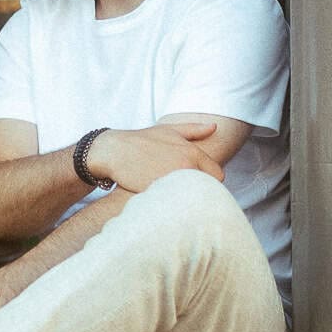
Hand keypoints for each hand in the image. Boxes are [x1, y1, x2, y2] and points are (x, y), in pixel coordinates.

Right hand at [90, 121, 223, 193]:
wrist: (113, 151)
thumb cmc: (141, 140)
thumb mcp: (168, 130)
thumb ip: (194, 129)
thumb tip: (214, 126)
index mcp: (191, 153)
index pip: (218, 175)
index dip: (209, 179)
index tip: (198, 180)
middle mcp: (185, 167)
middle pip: (207, 189)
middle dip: (199, 189)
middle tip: (184, 188)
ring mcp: (172, 182)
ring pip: (191, 198)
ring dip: (186, 197)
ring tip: (174, 194)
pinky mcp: (159, 194)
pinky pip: (174, 204)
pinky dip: (171, 203)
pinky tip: (162, 198)